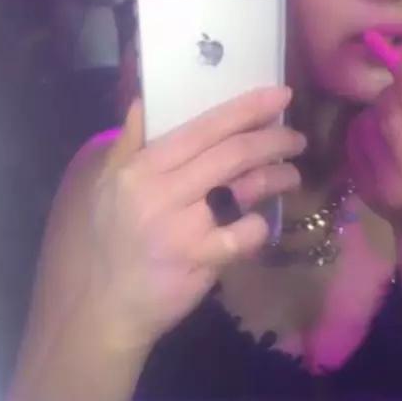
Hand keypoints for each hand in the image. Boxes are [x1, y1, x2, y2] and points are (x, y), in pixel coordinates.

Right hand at [85, 88, 305, 347]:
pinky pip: (244, 235)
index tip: (280, 95)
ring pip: (244, 189)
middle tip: (296, 138)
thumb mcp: (105, 186)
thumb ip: (127, 141)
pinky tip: (262, 224)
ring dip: (277, 177)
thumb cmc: (109, 241)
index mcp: (141, 168)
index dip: (246, 109)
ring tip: (292, 174)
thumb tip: (143, 100)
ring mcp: (183, 228)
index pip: (203, 128)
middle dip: (273, 140)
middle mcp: (162, 192)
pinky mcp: (200, 261)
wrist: (104, 306)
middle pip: (231, 154)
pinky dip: (260, 226)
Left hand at [346, 61, 401, 235]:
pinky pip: (354, 145)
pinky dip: (362, 128)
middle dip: (391, 93)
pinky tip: (376, 127)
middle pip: (389, 119)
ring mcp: (384, 190)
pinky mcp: (365, 192)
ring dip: (375, 109)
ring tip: (390, 108)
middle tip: (397, 86)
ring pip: (367, 129)